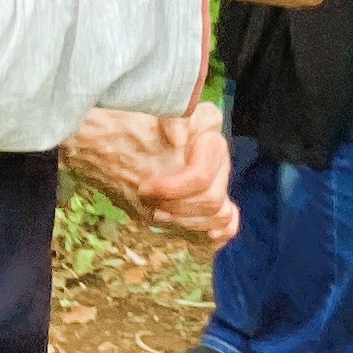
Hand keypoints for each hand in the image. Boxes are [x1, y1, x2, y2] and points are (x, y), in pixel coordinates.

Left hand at [62, 102, 239, 247]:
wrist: (122, 145)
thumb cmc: (135, 128)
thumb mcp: (149, 116)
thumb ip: (168, 119)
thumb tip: (178, 139)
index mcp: (208, 130)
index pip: (200, 174)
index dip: (173, 189)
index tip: (143, 188)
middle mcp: (218, 155)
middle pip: (212, 197)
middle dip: (178, 206)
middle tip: (150, 205)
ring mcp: (220, 178)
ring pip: (219, 212)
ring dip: (188, 221)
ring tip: (159, 215)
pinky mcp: (216, 200)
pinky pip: (230, 220)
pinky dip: (220, 230)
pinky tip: (207, 236)